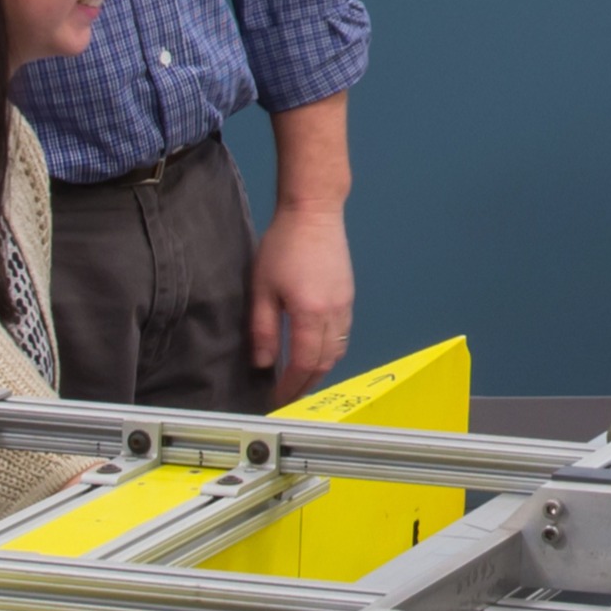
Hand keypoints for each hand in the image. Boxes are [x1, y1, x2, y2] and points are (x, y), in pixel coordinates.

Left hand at [251, 96, 357, 399]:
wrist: (314, 212)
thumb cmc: (282, 245)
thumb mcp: (262, 288)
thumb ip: (263, 329)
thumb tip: (264, 363)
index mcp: (310, 314)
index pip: (303, 364)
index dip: (290, 386)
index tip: (276, 398)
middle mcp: (334, 315)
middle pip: (325, 363)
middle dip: (306, 384)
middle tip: (287, 395)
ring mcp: (345, 306)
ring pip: (338, 352)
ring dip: (320, 370)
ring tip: (300, 378)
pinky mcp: (348, 297)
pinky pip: (343, 336)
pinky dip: (329, 352)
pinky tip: (315, 351)